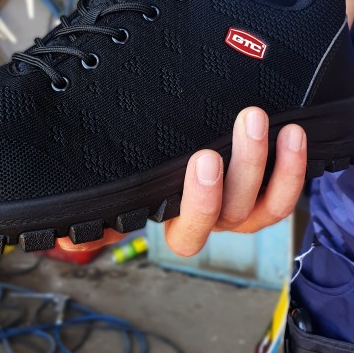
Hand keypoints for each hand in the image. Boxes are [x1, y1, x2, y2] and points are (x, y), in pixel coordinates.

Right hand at [57, 108, 306, 256]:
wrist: (192, 138)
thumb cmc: (149, 164)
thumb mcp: (125, 181)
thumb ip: (99, 203)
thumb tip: (59, 236)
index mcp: (176, 222)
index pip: (187, 232)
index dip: (197, 201)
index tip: (200, 157)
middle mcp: (213, 224)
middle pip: (231, 212)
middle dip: (240, 168)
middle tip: (242, 120)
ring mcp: (243, 212)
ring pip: (261, 203)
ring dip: (265, 160)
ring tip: (261, 116)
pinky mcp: (268, 196)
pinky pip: (287, 194)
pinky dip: (293, 166)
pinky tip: (293, 132)